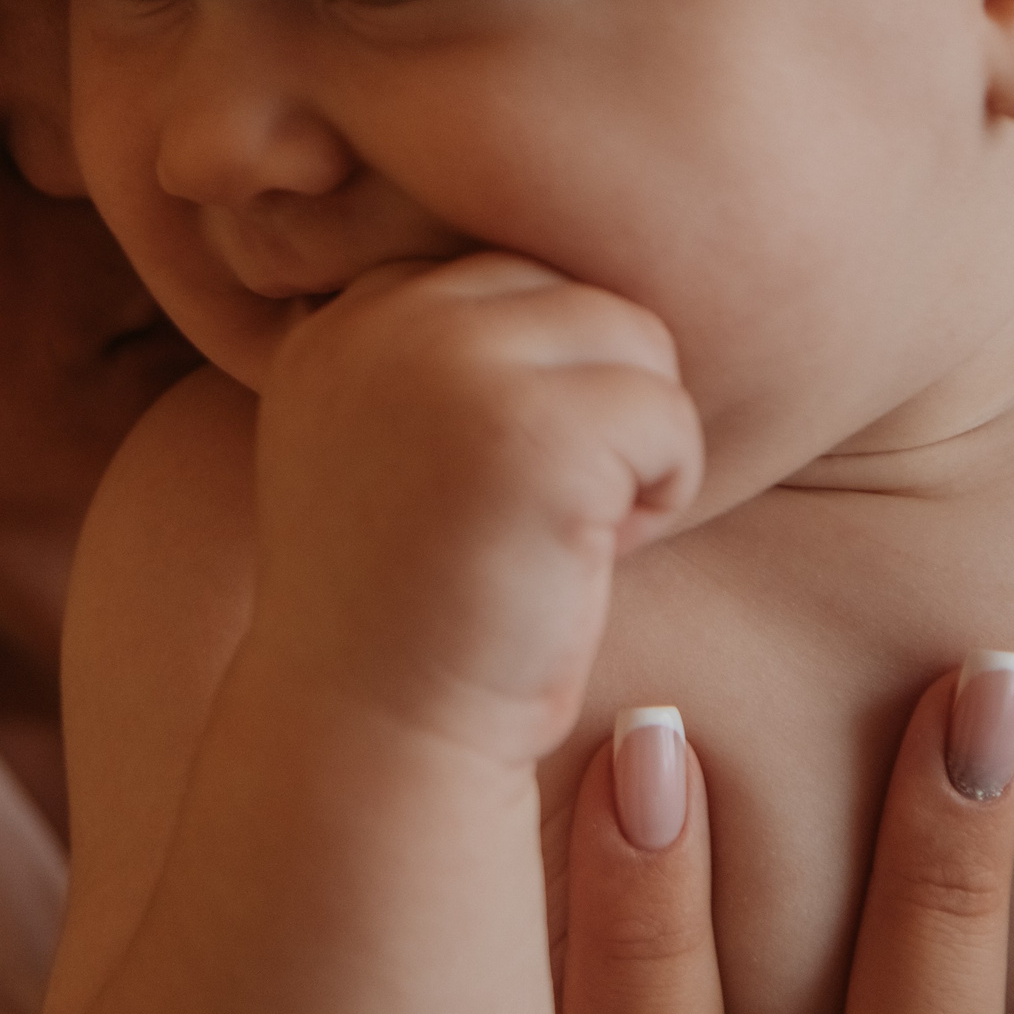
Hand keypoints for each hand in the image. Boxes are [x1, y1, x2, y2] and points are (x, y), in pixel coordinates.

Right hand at [251, 252, 701, 765]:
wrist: (372, 734)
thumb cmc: (413, 607)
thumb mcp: (392, 444)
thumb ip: (445, 354)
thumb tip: (586, 290)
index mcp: (344, 318)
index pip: (509, 279)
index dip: (539, 388)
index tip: (487, 491)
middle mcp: (381, 317)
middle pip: (578, 294)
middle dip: (593, 404)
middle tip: (535, 515)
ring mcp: (449, 363)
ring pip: (635, 339)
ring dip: (635, 443)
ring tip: (561, 530)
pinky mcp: (528, 426)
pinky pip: (668, 414)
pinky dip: (662, 494)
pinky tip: (587, 556)